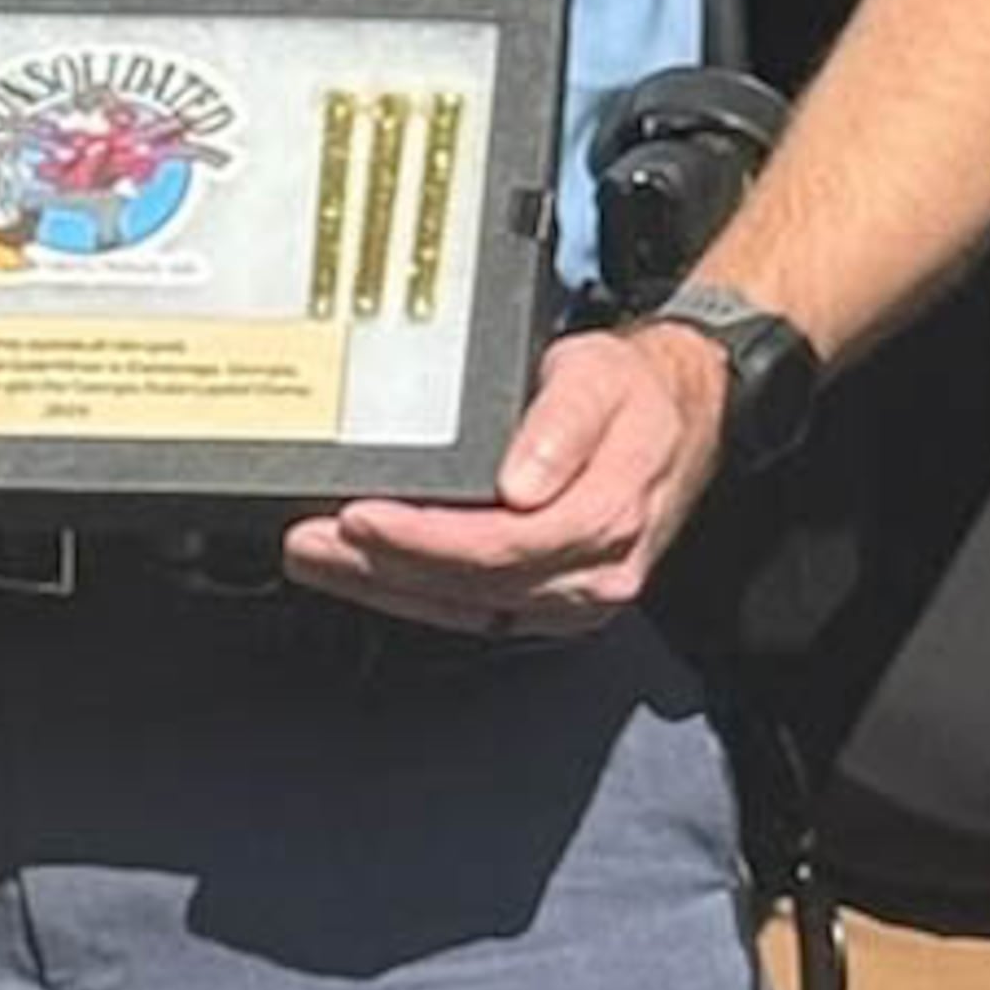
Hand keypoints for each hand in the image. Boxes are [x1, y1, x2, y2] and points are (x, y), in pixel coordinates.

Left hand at [282, 321, 731, 637]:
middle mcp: (593, 572)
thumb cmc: (635, 394)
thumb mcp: (600, 380)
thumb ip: (562, 427)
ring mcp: (575, 596)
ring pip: (465, 606)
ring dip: (383, 588)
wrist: (683, 412)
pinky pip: (476, 610)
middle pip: (470, 584)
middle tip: (307, 542)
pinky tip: (367, 579)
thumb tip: (522, 484)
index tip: (359, 517)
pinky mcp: (554, 601)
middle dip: (380, 568)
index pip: (498, 545)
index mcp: (604, 517)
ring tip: (315, 560)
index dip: (422, 539)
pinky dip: (414, 597)